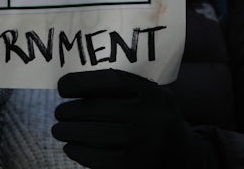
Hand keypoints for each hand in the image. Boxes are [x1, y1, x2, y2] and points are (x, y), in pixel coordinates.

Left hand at [52, 69, 214, 168]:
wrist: (184, 158)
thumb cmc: (154, 120)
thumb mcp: (150, 98)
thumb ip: (123, 89)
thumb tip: (73, 84)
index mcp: (154, 95)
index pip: (112, 82)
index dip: (82, 82)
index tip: (62, 86)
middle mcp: (152, 118)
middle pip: (99, 109)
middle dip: (70, 111)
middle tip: (58, 112)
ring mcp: (145, 146)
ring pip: (94, 135)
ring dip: (68, 131)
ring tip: (58, 129)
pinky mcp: (134, 167)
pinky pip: (97, 159)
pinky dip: (78, 152)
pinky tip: (70, 147)